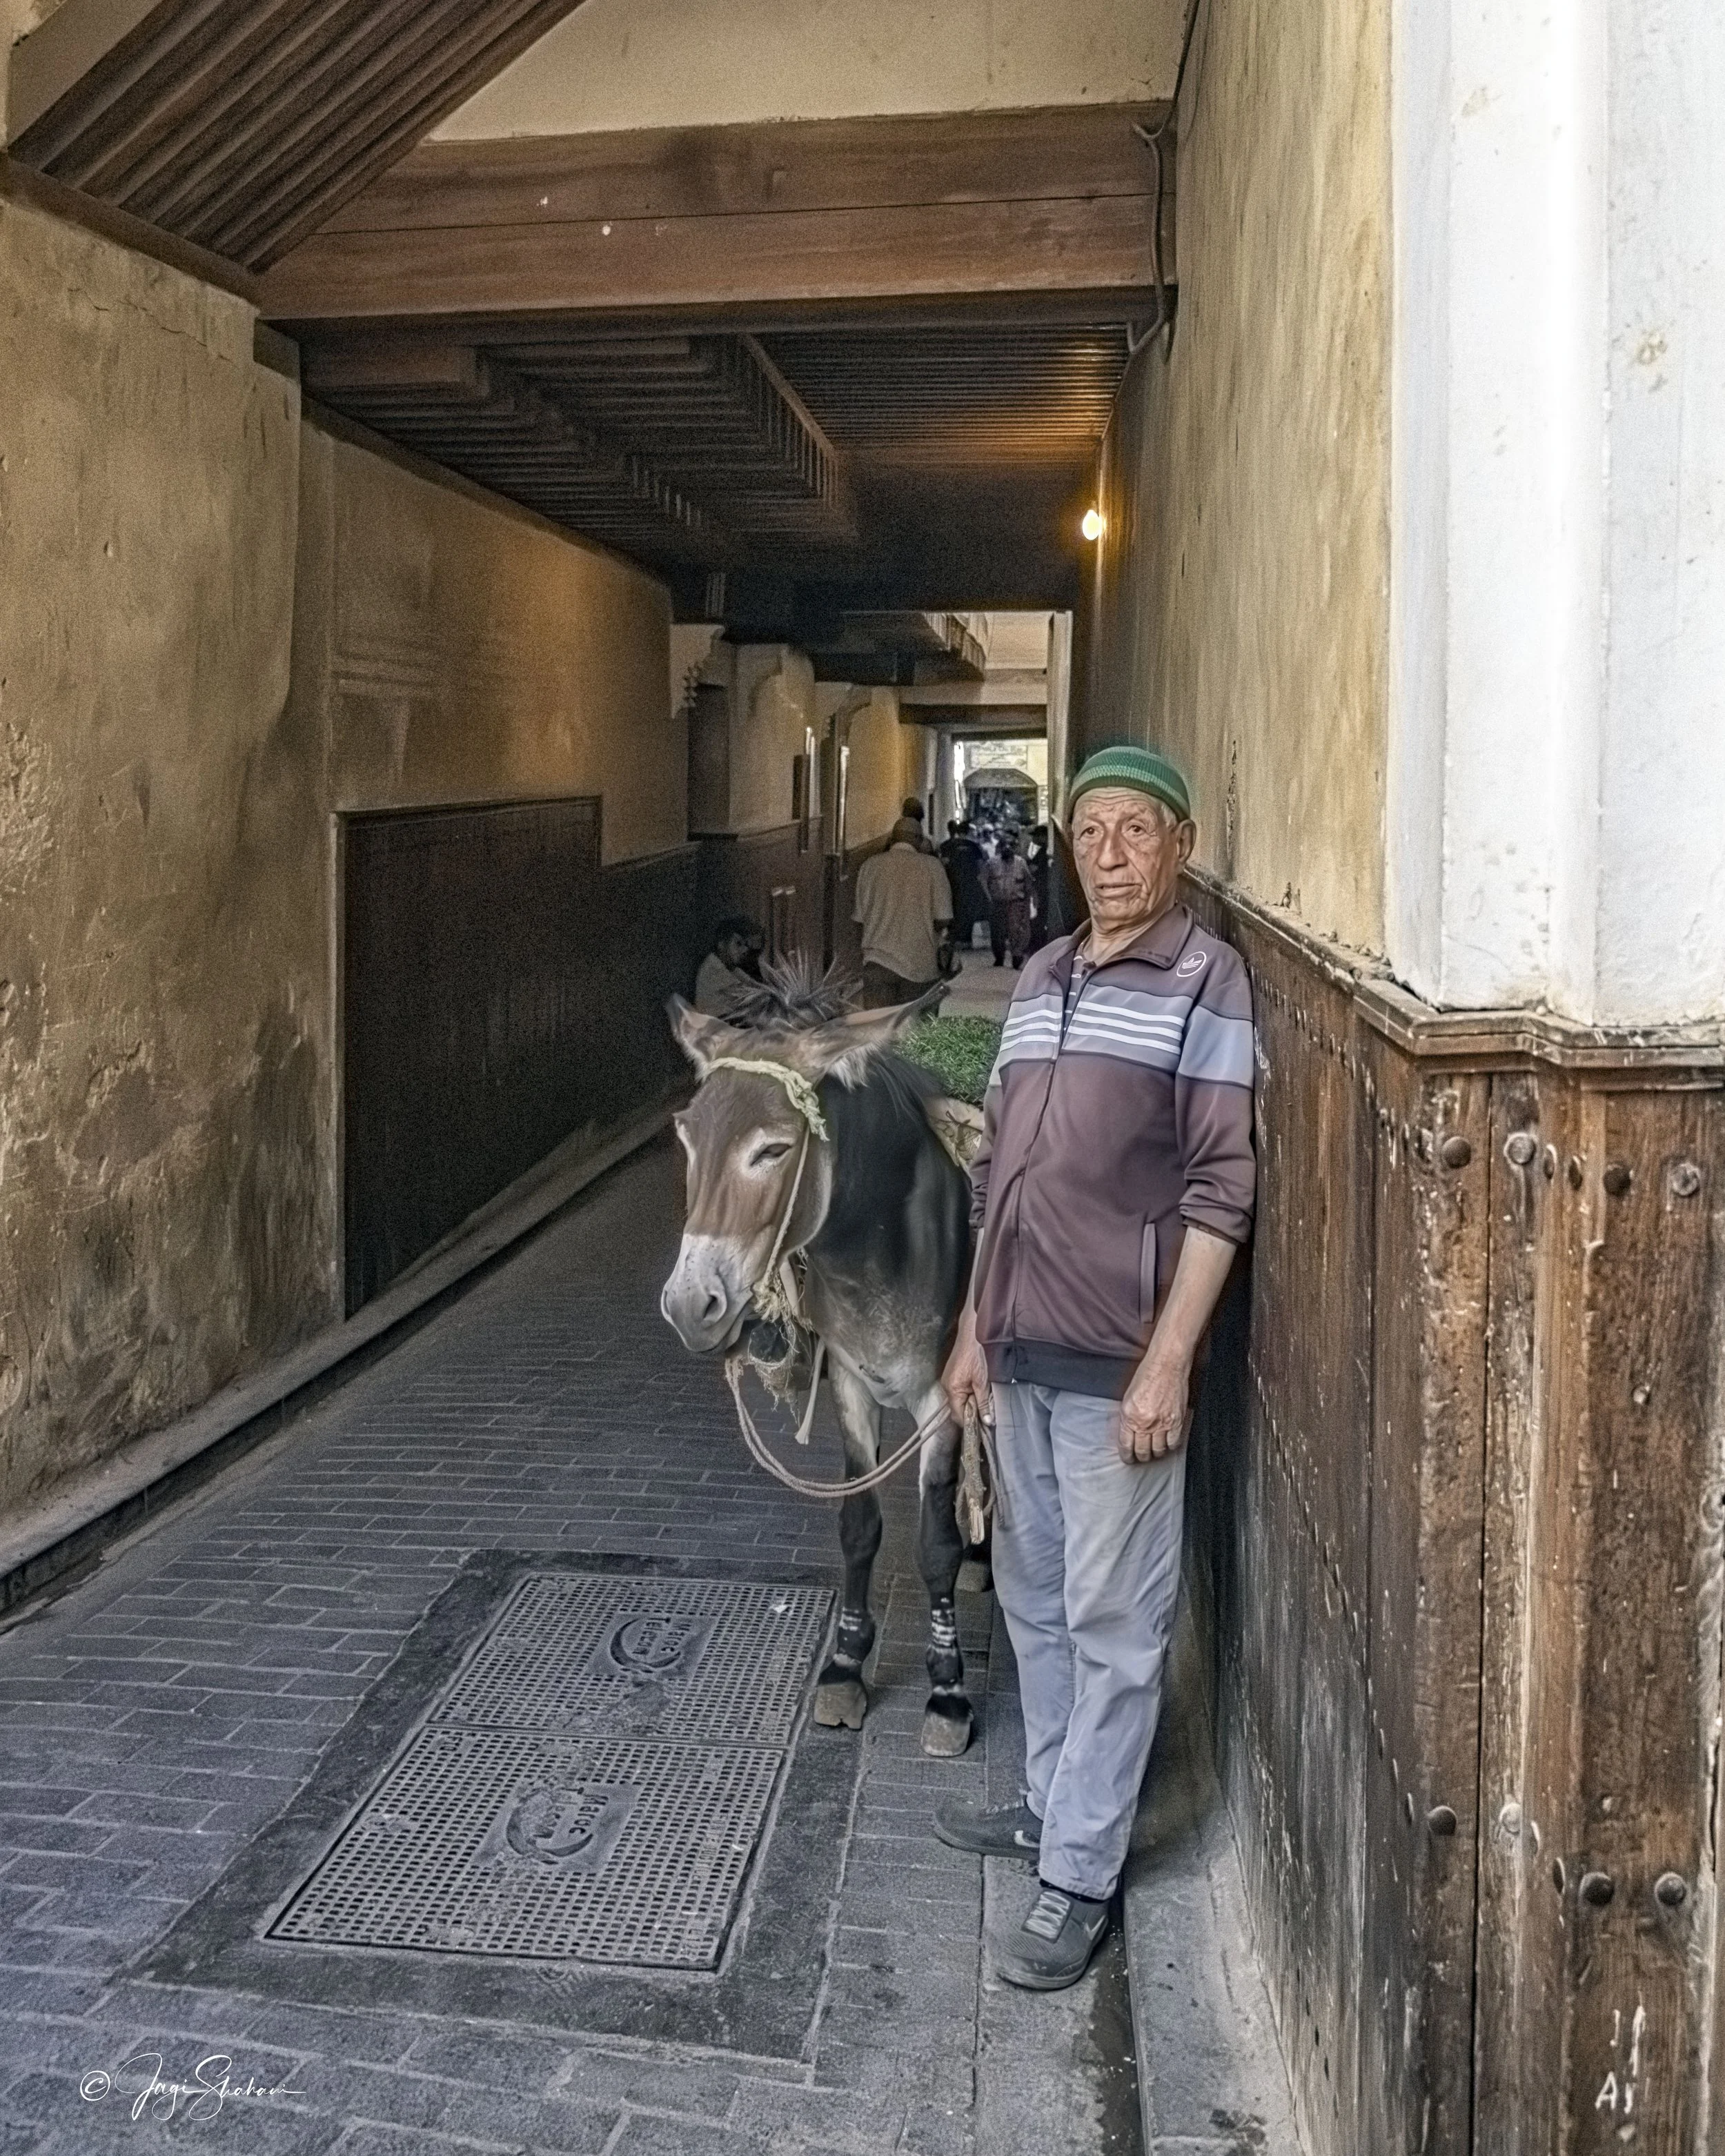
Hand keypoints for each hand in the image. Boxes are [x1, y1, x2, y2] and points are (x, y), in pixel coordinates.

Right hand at [941, 1310, 990, 1430]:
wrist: (971, 1332)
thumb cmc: (976, 1354)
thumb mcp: (983, 1381)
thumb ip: (983, 1402)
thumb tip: (986, 1421)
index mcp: (952, 1390)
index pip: (958, 1416)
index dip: (971, 1423)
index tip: (984, 1426)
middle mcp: (946, 1387)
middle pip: (958, 1409)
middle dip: (972, 1413)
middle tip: (987, 1414)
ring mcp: (948, 1380)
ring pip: (959, 1400)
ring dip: (972, 1403)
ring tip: (985, 1402)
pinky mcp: (953, 1375)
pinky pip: (960, 1391)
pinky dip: (969, 1394)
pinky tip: (980, 1392)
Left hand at [1119, 1351, 1189, 1462]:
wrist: (1166, 1365)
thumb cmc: (1146, 1376)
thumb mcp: (1128, 1398)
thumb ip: (1127, 1418)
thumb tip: (1128, 1434)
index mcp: (1129, 1416)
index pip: (1126, 1445)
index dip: (1127, 1456)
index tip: (1128, 1458)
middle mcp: (1145, 1422)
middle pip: (1143, 1451)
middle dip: (1141, 1457)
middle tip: (1141, 1457)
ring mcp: (1162, 1423)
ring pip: (1159, 1450)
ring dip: (1156, 1453)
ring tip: (1155, 1450)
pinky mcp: (1177, 1421)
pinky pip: (1174, 1443)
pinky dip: (1170, 1446)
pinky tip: (1167, 1443)